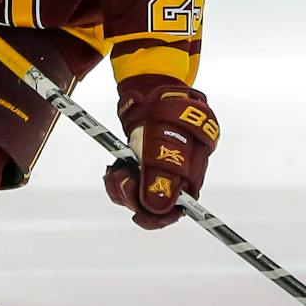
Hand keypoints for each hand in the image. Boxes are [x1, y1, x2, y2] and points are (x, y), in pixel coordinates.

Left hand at [103, 77, 218, 228]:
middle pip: (155, 206)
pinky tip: (115, 167)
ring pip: (138, 196)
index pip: (177, 209)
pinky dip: (118, 179)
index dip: (157, 216)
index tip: (136, 213)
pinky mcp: (143, 167)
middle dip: (133, 197)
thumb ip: (161, 172)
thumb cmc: (165, 112)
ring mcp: (158, 171)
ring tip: (115, 169)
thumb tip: (157, 208)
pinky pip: (129, 184)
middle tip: (119, 176)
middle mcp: (177, 177)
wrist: (152, 90)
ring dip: (122, 187)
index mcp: (190, 174)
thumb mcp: (162, 139)